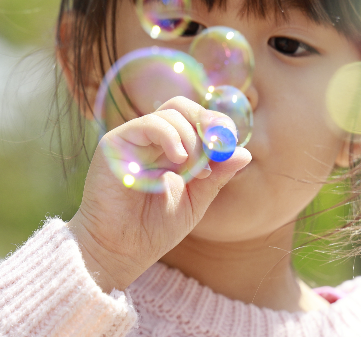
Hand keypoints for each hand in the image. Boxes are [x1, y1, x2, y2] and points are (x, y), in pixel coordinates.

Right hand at [66, 96, 250, 291]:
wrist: (119, 251)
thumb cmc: (153, 230)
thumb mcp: (195, 201)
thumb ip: (217, 176)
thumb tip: (245, 153)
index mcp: (169, 151)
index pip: (194, 120)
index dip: (215, 125)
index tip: (229, 142)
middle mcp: (150, 141)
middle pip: (182, 108)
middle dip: (207, 122)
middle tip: (219, 144)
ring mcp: (133, 139)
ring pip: (170, 114)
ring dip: (192, 139)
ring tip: (196, 170)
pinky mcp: (115, 143)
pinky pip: (149, 124)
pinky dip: (170, 136)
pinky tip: (179, 160)